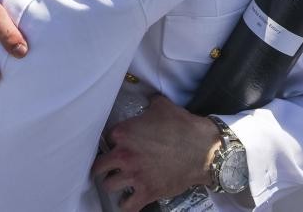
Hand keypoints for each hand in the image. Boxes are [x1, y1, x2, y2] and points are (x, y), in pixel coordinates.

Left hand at [92, 95, 220, 210]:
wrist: (203, 149)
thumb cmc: (183, 126)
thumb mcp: (163, 106)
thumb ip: (149, 105)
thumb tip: (149, 102)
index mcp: (124, 133)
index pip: (106, 140)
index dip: (113, 143)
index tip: (117, 146)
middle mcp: (124, 155)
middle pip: (99, 166)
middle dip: (104, 166)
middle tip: (110, 167)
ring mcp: (134, 175)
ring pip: (108, 186)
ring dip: (113, 184)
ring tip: (119, 183)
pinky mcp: (147, 192)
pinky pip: (127, 206)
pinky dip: (126, 205)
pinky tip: (128, 200)